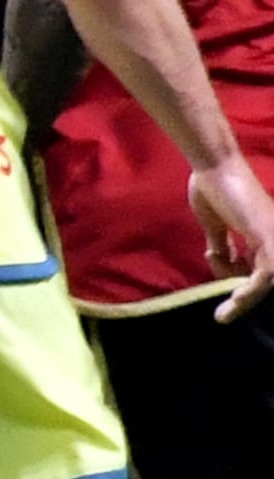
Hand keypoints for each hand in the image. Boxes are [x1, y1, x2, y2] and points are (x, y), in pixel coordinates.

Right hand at [197, 157, 273, 319]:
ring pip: (268, 281)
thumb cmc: (211, 188)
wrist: (213, 167)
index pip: (258, 270)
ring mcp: (273, 237)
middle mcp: (272, 237)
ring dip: (246, 299)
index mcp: (262, 234)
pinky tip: (233, 299)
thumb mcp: (214, 224)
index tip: (222, 295)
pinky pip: (265, 274)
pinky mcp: (267, 237)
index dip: (241, 286)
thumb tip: (221, 261)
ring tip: (226, 311)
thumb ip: (221, 244)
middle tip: (224, 312)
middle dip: (245, 297)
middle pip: (266, 278)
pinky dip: (250, 290)